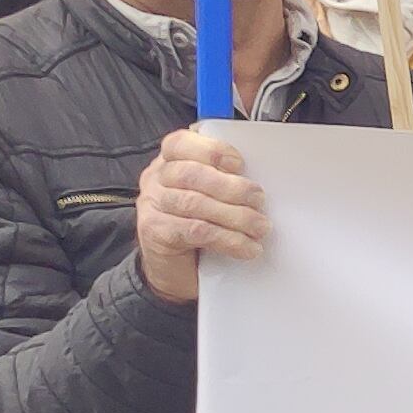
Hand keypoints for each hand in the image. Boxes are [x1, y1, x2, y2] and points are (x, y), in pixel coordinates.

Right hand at [134, 127, 267, 304]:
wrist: (175, 270)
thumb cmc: (199, 225)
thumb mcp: (212, 195)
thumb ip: (225, 178)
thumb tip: (259, 178)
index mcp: (170, 160)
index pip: (181, 143)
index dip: (212, 150)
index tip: (240, 164)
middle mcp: (156, 178)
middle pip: (191, 174)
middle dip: (232, 187)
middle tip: (259, 200)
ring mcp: (152, 205)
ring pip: (195, 203)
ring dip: (235, 216)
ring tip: (260, 228)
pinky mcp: (155, 232)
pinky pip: (195, 231)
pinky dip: (227, 239)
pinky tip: (246, 247)